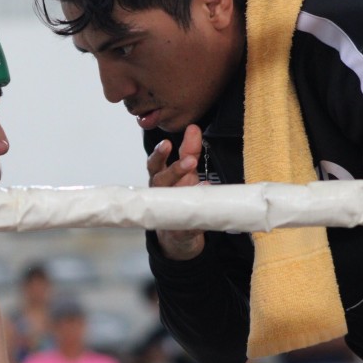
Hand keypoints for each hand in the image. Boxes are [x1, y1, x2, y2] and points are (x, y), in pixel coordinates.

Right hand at [147, 125, 205, 259]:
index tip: (167, 143)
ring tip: (200, 183)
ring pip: (169, 201)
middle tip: (190, 161)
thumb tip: (193, 128)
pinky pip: (185, 227)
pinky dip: (194, 222)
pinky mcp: (177, 231)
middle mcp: (160, 192)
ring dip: (184, 192)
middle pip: (161, 179)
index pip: (157, 161)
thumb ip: (189, 150)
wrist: (177, 234)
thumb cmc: (178, 194)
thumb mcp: (185, 171)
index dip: (161, 152)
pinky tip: (204, 212)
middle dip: (174, 169)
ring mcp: (166, 212)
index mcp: (160, 176)